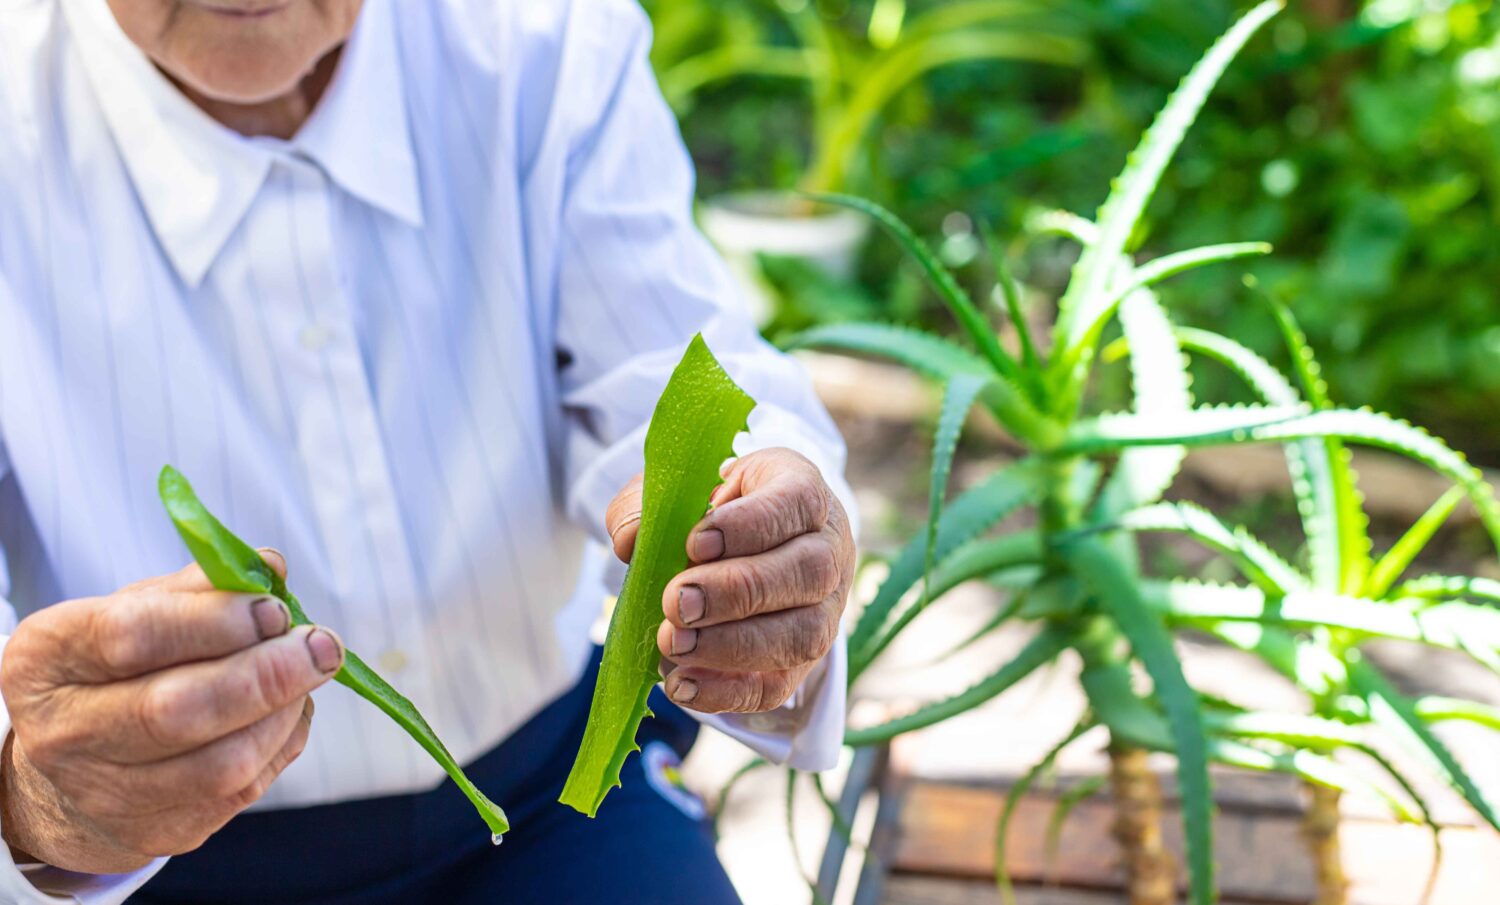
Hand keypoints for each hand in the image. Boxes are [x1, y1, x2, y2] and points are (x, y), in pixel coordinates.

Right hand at [0, 552, 343, 872]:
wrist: (70, 769)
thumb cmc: (114, 669)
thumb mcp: (135, 610)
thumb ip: (203, 585)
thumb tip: (271, 567)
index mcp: (47, 658)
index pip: (130, 635)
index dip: (214, 621)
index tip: (273, 608)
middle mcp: (65, 733)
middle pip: (177, 711)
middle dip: (266, 673)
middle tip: (320, 645)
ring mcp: (108, 794)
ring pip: (222, 763)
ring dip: (284, 711)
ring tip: (309, 672)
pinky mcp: (158, 833)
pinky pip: (244, 789)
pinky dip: (282, 741)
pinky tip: (288, 709)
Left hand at [606, 448, 854, 713]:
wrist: (738, 547)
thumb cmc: (709, 510)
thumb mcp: (679, 490)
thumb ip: (650, 505)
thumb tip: (631, 541)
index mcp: (802, 489)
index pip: (798, 502)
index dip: (750, 526)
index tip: (695, 543)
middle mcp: (828, 548)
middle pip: (809, 572)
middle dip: (738, 591)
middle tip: (677, 603)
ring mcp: (825, 608)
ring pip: (804, 635)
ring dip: (733, 646)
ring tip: (674, 644)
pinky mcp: (803, 660)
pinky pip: (779, 685)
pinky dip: (726, 692)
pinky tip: (681, 683)